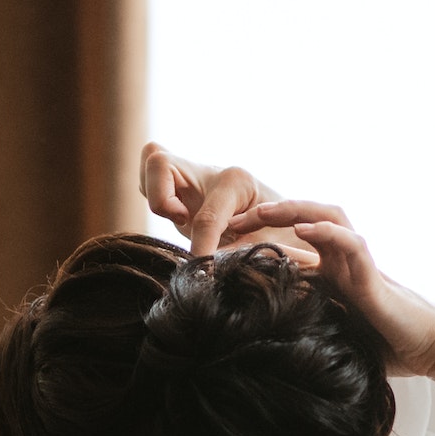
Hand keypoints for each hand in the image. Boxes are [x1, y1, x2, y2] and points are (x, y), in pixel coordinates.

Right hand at [138, 143, 317, 261]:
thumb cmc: (283, 232)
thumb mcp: (271, 245)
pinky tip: (177, 217)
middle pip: (159, 163)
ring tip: (180, 218)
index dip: (202, 249)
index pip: (206, 216)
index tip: (202, 272)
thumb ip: (244, 255)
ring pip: (150, 164)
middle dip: (160, 199)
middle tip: (183, 222)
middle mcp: (209, 171)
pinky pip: (149, 178)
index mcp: (236, 182)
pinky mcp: (179, 185)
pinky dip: (154, 196)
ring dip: (154, 194)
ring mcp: (192, 174)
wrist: (285, 222)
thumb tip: (214, 270)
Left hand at [245, 201, 434, 409]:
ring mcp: (361, 264)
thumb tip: (259, 341)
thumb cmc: (386, 346)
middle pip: (308, 218)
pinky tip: (305, 229)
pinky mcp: (374, 276)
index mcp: (334, 273)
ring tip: (264, 210)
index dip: (260, 238)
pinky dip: (328, 232)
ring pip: (331, 216)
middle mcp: (346, 261)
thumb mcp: (333, 333)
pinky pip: (352, 244)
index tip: (223, 244)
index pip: (293, 244)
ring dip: (296, 208)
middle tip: (233, 220)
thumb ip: (306, 325)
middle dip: (271, 212)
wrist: (429, 351)